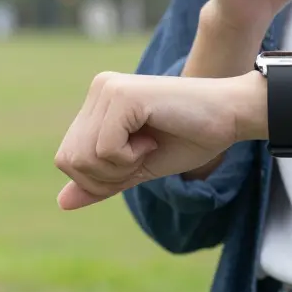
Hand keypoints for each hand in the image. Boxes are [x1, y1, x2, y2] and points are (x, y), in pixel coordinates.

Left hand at [53, 71, 263, 210]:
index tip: (136, 160)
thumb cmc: (190, 139)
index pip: (67, 158)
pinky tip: (152, 140)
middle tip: (143, 156)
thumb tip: (62, 203)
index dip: (98, 178)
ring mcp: (108, 89)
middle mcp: (99, 89)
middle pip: (69, 159)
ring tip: (148, 145)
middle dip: (106, 175)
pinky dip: (130, 158)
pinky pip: (105, 149)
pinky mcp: (122, 96)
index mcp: (98, 102)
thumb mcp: (138, 169)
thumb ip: (101, 182)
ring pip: (84, 156)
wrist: (230, 116)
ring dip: (120, 167)